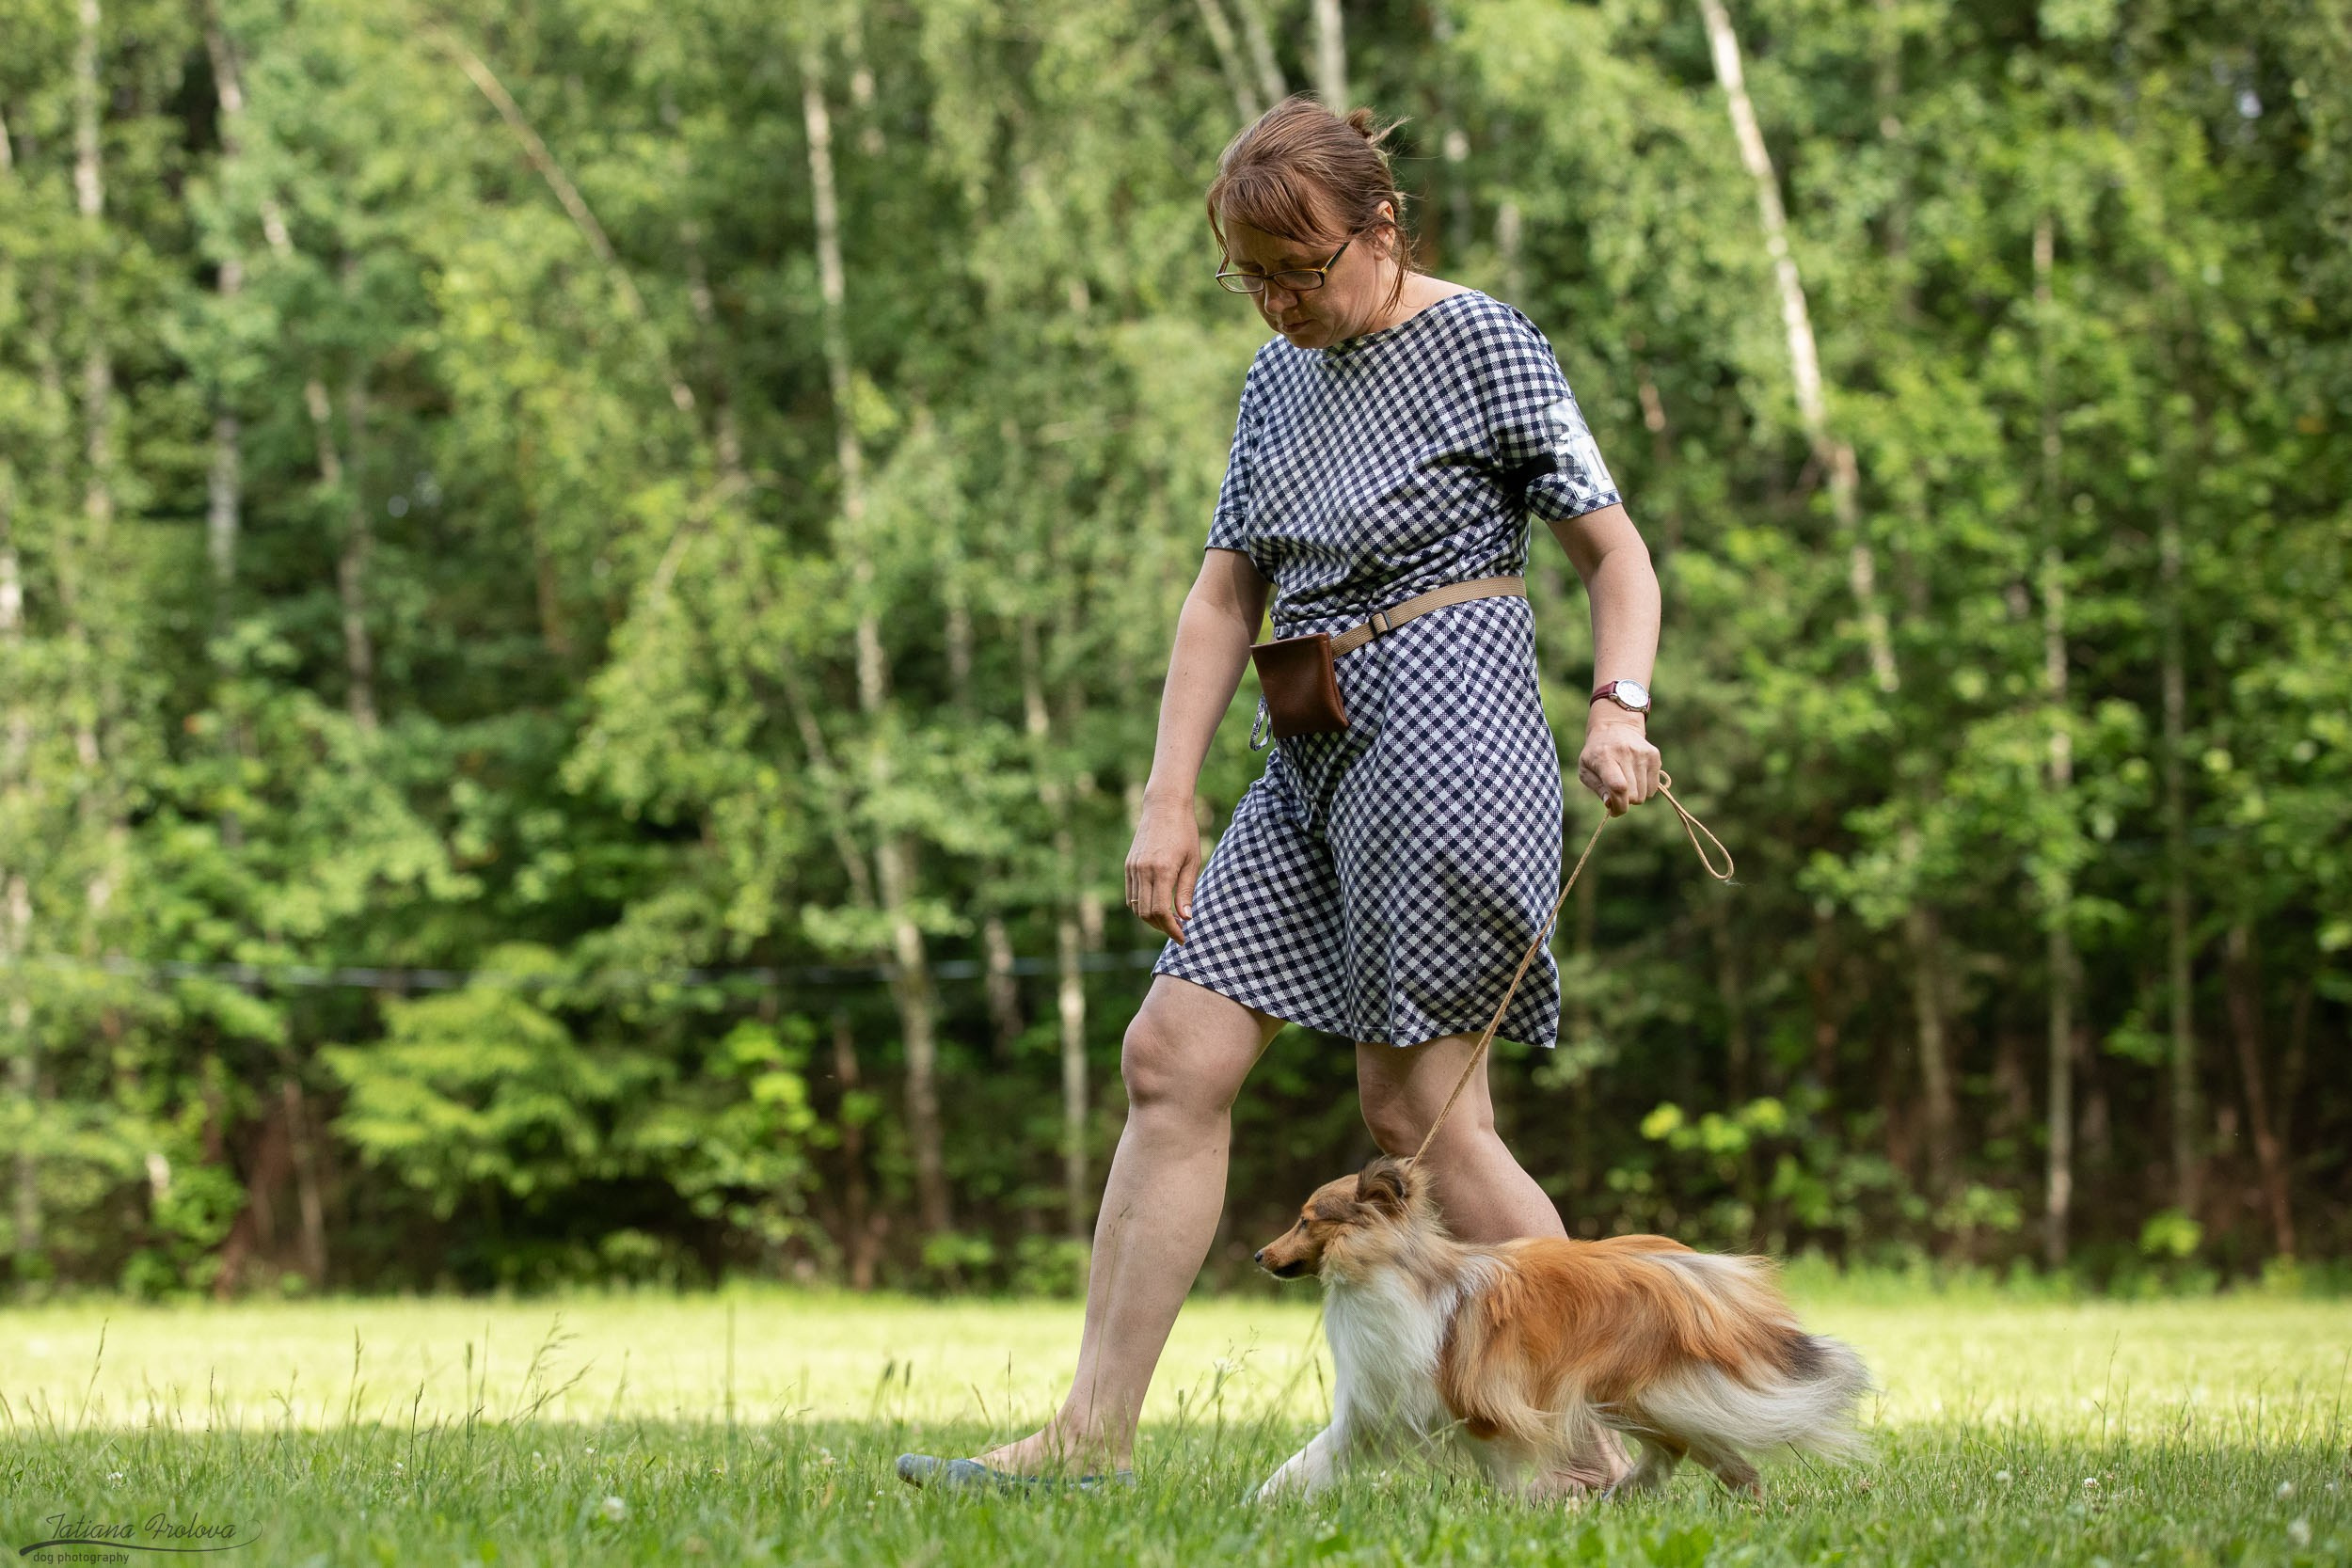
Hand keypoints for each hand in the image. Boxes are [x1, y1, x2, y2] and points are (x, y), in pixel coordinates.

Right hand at [1126, 794, 1201, 941]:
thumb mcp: (1192, 862)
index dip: (1171, 929)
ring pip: (1135, 906)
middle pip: (1145, 913)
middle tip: (1178, 930)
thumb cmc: (1184, 833)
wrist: (1164, 807)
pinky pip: (1131, 894)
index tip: (1183, 938)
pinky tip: (1157, 905)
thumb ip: (1186, 891)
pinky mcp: (1128, 865)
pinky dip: (1141, 905)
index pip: (1160, 912)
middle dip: (1162, 927)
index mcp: (1162, 870)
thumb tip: (1185, 918)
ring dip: (1150, 919)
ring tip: (1169, 920)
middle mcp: (1143, 871)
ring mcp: (1133, 868)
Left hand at [1578, 708, 1660, 816]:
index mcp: (1605, 757)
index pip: (1619, 787)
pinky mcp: (1654, 755)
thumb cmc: (1596, 753)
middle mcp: (1626, 753)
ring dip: (1635, 796)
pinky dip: (1645, 789)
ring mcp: (1642, 753)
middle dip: (1625, 802)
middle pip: (1633, 795)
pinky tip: (1635, 778)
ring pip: (1645, 794)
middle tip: (1617, 794)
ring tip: (1626, 783)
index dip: (1619, 806)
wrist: (1615, 727)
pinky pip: (1654, 787)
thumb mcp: (1586, 770)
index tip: (1614, 811)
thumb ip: (1597, 788)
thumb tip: (1611, 805)